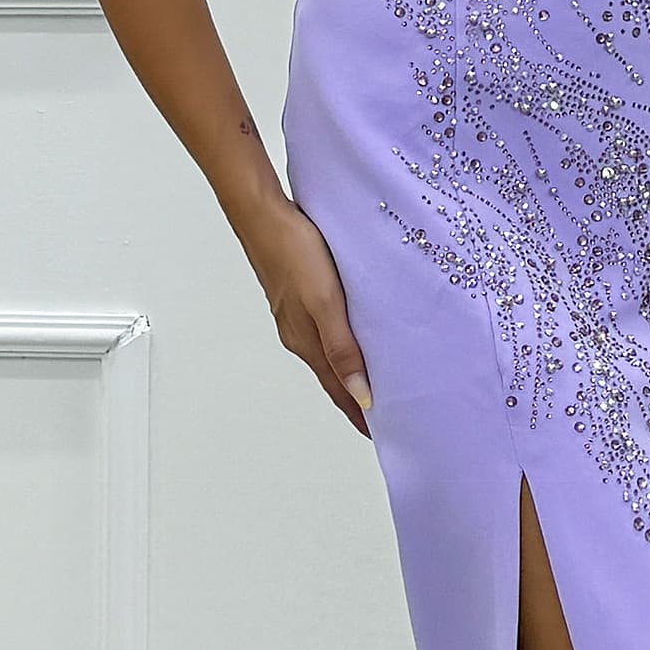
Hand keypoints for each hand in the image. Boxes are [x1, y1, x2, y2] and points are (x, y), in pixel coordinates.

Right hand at [243, 199, 373, 436]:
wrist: (262, 214)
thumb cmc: (294, 252)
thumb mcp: (325, 303)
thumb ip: (343, 349)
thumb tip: (361, 396)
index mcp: (307, 342)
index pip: (339, 390)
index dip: (359, 414)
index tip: (382, 434)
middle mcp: (299, 334)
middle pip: (334, 376)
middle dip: (357, 398)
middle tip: (387, 414)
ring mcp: (295, 316)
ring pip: (328, 353)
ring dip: (349, 371)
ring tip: (375, 381)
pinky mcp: (296, 295)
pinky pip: (323, 331)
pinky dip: (341, 345)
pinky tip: (352, 337)